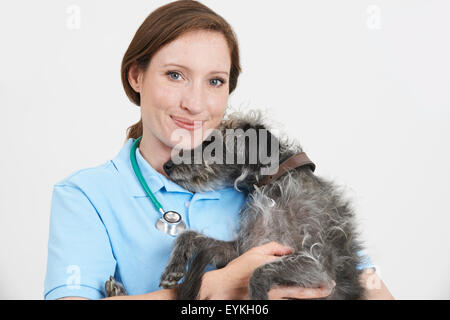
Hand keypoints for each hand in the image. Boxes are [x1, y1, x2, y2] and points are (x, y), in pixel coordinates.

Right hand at [198, 241, 334, 299]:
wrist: (223, 289)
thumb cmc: (237, 270)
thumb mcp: (254, 252)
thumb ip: (274, 248)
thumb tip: (290, 250)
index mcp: (273, 271)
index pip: (298, 273)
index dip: (313, 275)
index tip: (325, 276)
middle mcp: (275, 286)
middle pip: (301, 291)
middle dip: (317, 290)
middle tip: (329, 287)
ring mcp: (272, 298)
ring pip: (294, 298)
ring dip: (307, 296)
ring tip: (321, 292)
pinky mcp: (267, 304)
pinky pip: (285, 302)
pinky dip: (294, 299)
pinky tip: (300, 297)